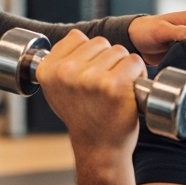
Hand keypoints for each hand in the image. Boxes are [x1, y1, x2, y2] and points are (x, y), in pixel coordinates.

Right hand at [34, 30, 147, 155]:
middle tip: (102, 86)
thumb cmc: (81, 116)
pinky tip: (127, 92)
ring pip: (118, 50)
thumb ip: (60, 61)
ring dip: (122, 67)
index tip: (85, 75)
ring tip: (113, 90)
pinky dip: (137, 74)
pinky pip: (134, 61)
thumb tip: (75, 36)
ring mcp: (90, 78)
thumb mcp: (57, 89)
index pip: (76, 37)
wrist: (98, 148)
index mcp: (48, 70)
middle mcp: (66, 72)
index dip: (87, 54)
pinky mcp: (114, 86)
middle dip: (106, 60)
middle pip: (100, 42)